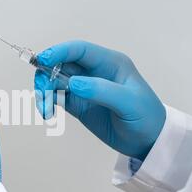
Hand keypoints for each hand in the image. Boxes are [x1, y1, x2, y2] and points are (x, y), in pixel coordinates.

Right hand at [35, 41, 165, 160]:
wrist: (148, 141)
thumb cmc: (146, 117)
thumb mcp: (129, 103)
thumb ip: (102, 90)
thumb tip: (73, 83)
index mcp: (109, 63)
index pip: (79, 50)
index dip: (59, 51)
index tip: (43, 60)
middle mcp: (94, 72)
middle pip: (61, 64)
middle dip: (46, 75)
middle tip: (43, 92)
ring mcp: (84, 88)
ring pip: (54, 80)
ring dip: (45, 91)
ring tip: (46, 110)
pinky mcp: (78, 103)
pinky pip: (56, 97)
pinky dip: (48, 103)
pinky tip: (48, 114)